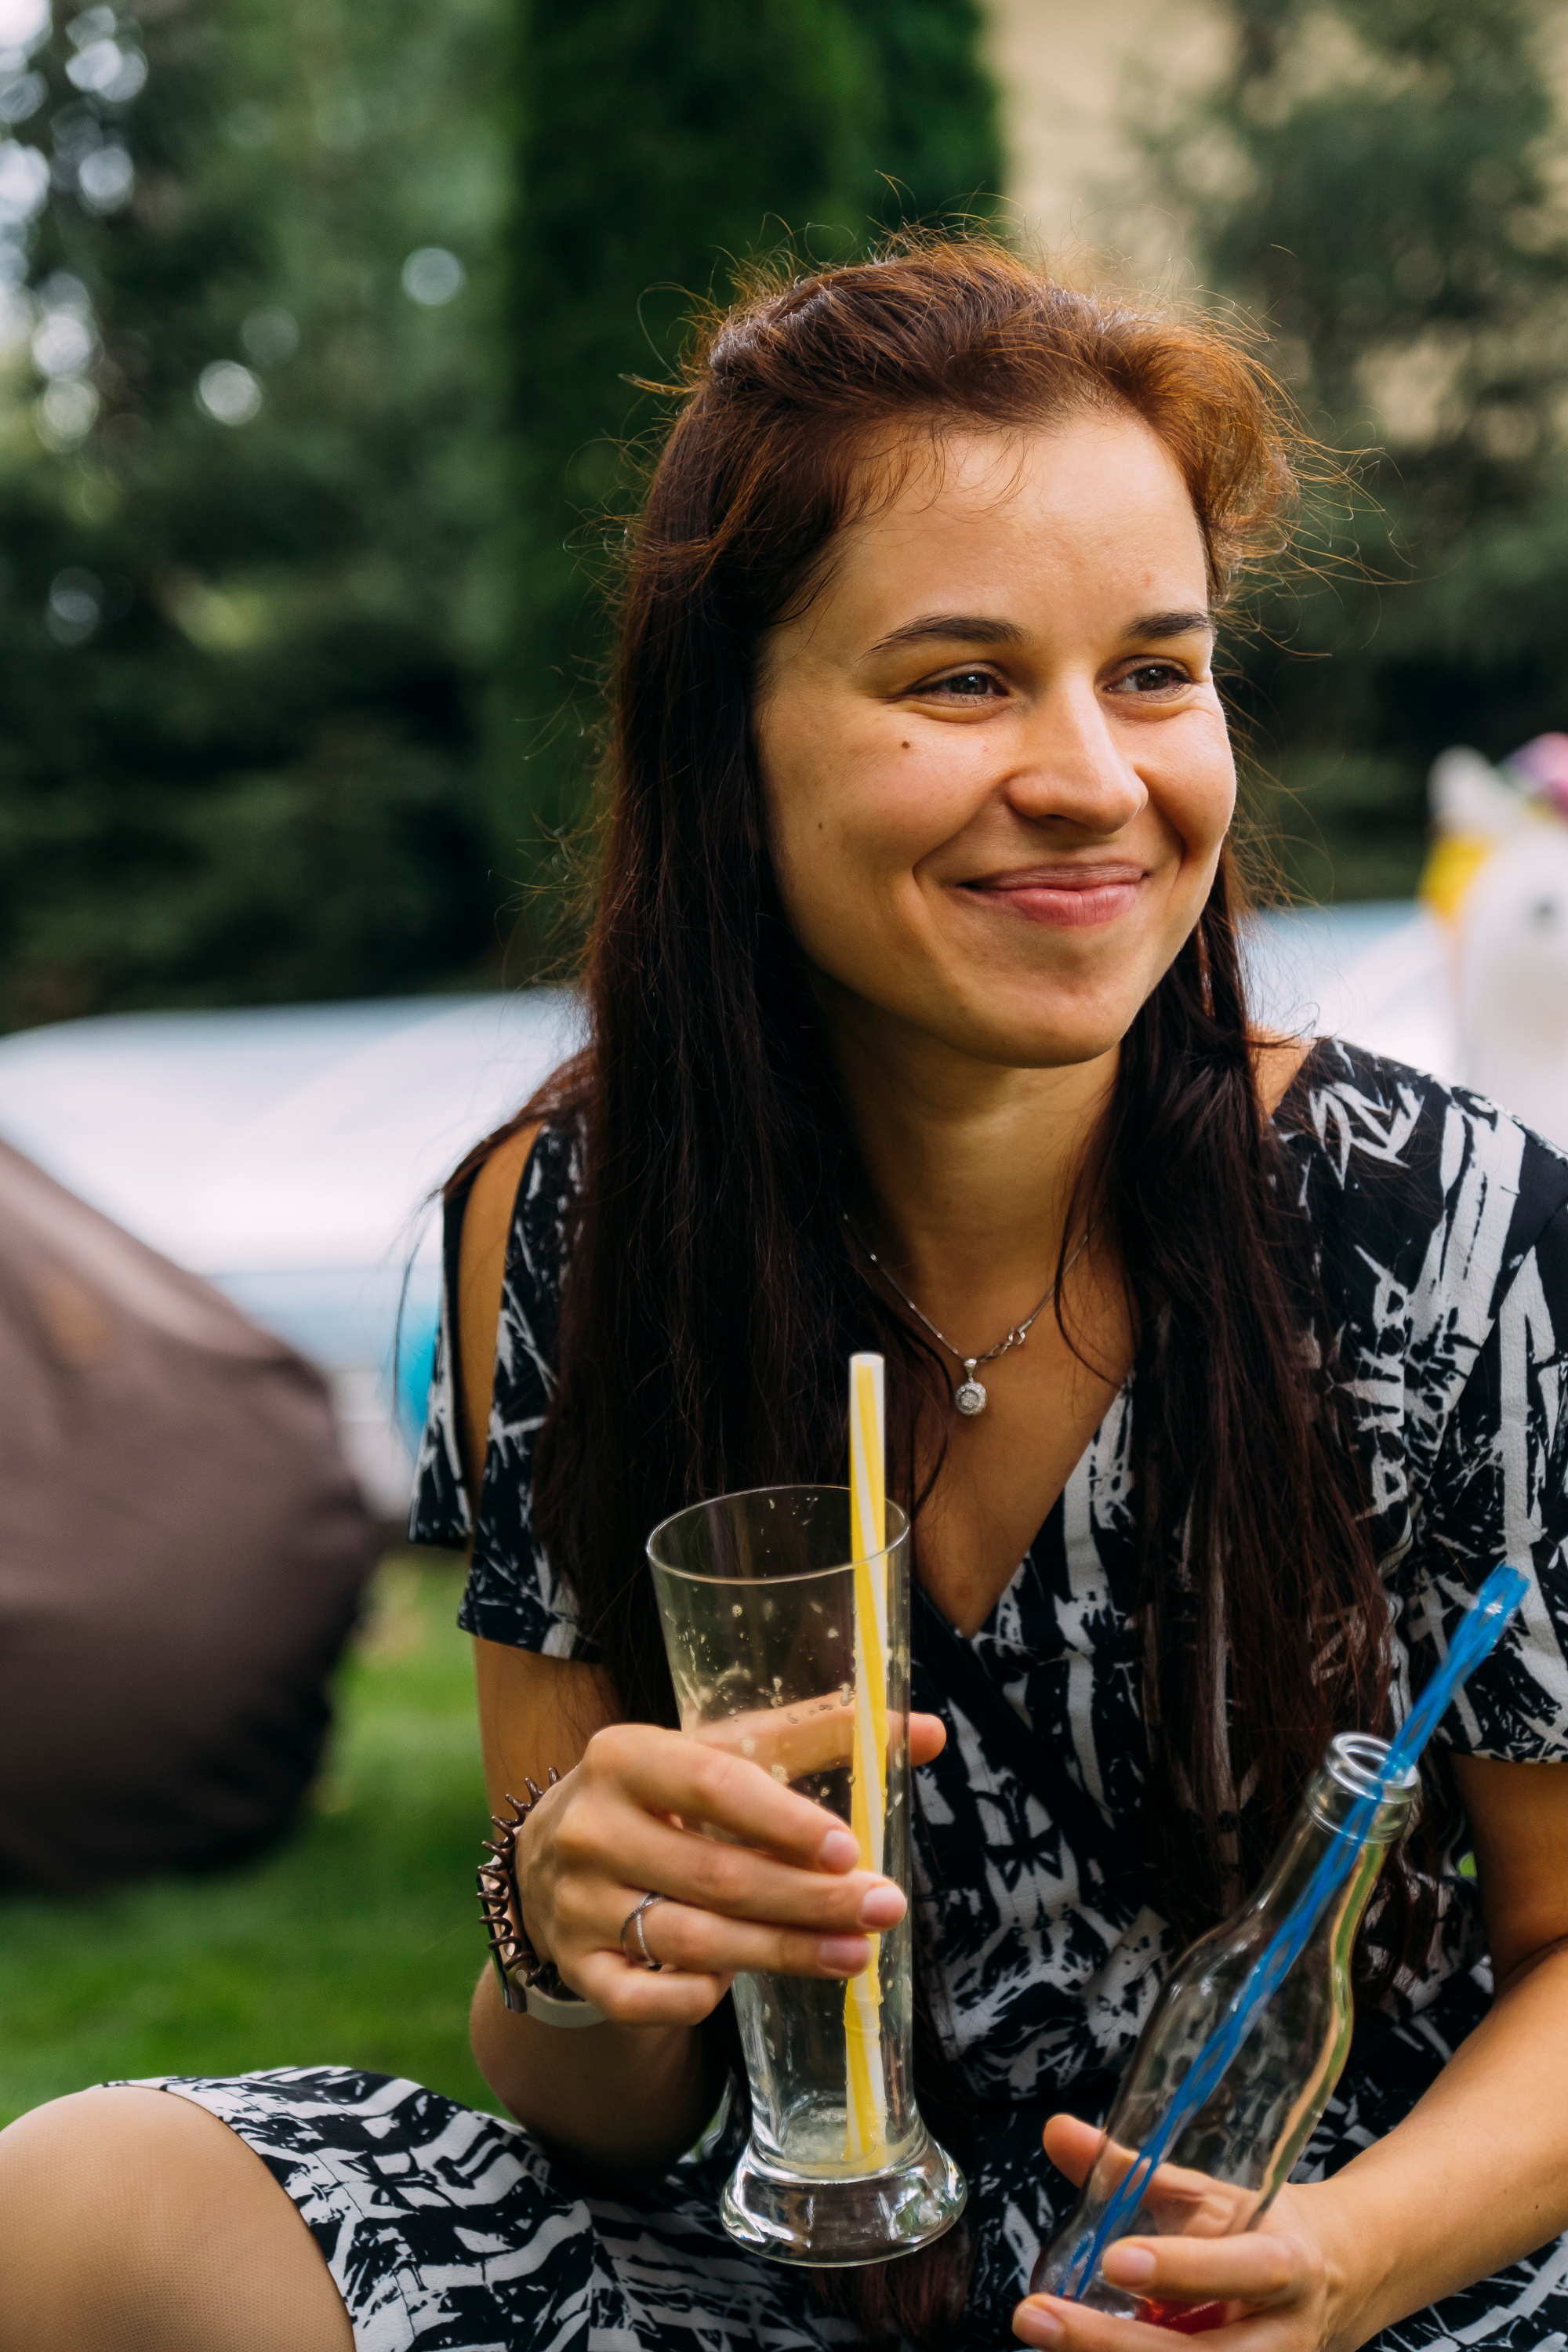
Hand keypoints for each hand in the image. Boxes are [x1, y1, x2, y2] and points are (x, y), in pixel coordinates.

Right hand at [514, 1711, 945, 2025]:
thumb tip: (929, 1731)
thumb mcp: (717, 1751)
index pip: (713, 1784)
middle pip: (716, 1874)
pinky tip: (741, 1984)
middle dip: (809, 1899)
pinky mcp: (578, 1967)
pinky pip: (645, 1999)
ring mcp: (578, 1904)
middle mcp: (591, 1828)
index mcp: (624, 1755)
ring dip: (782, 1953)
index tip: (851, 1848)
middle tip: (883, 1909)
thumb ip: (816, 1736)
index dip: (785, 1821)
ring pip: (693, 1941)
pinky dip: (697, 1996)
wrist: (549, 1856)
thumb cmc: (661, 1795)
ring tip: (854, 1955)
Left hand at [1013, 2116, 1351, 2351]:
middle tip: (1036, 2315)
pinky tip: (1077, 2350)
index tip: (1114, 2260)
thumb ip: (1135, 2169)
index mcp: (1284, 2266)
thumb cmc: (1262, 2228)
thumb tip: (1057, 2131)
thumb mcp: (1211, 2191)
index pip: (1240, 2271)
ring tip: (1046, 2333)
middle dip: (1112, 2344)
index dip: (1180, 2269)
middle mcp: (1280, 2337)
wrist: (1335, 2282)